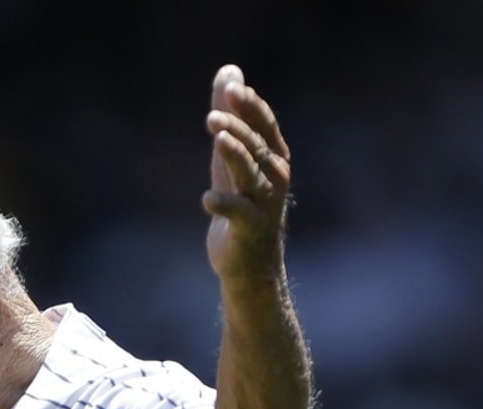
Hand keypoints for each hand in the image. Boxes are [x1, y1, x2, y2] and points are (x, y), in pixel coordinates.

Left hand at [203, 64, 290, 282]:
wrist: (249, 263)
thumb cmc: (242, 203)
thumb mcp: (232, 158)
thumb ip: (229, 116)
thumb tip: (229, 72)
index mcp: (274, 158)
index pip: (264, 125)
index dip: (250, 106)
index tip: (232, 88)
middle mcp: (275, 178)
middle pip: (256, 147)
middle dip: (236, 129)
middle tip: (211, 118)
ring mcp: (265, 204)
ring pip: (250, 174)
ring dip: (234, 155)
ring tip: (217, 140)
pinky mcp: (250, 228)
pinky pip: (238, 213)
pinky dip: (224, 204)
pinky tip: (208, 199)